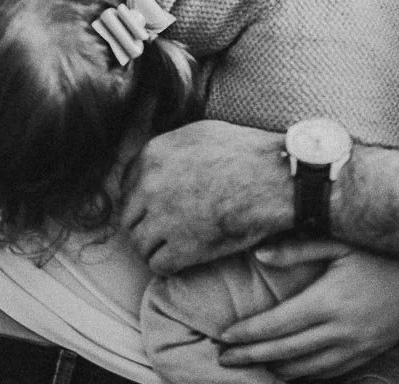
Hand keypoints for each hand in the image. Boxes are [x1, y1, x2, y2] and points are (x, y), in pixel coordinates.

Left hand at [121, 120, 288, 273]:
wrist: (273, 179)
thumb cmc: (246, 153)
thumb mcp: (200, 132)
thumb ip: (172, 148)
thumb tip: (160, 160)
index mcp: (153, 155)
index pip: (126, 185)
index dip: (140, 199)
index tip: (152, 208)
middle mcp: (151, 186)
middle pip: (129, 216)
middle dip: (143, 225)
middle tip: (161, 232)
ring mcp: (163, 219)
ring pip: (138, 243)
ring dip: (152, 248)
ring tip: (169, 248)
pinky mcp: (181, 248)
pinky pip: (158, 265)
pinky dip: (168, 266)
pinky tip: (181, 260)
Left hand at [219, 243, 398, 378]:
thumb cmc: (385, 246)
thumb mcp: (340, 240)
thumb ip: (298, 250)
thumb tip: (259, 255)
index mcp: (329, 302)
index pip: (277, 325)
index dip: (247, 334)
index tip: (222, 337)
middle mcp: (342, 330)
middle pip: (285, 352)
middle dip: (251, 357)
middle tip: (223, 358)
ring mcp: (359, 346)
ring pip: (308, 369)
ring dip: (276, 369)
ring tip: (251, 365)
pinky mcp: (373, 351)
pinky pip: (333, 372)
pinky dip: (306, 375)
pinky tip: (291, 370)